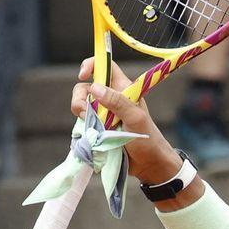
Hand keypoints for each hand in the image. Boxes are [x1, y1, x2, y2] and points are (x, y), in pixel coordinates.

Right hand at [71, 58, 179, 184]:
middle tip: (85, 113)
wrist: (148, 164)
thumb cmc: (147, 139)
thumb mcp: (135, 118)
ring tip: (94, 129)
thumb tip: (95, 87)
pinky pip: (82, 121)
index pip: (106, 66)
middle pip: (86, 87)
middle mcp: (111, 98)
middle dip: (80, 98)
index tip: (83, 75)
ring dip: (81, 115)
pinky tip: (92, 136)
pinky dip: (82, 126)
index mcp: (123, 89)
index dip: (93, 64)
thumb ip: (117, 102)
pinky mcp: (97, 127)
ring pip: (81, 105)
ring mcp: (103, 113)